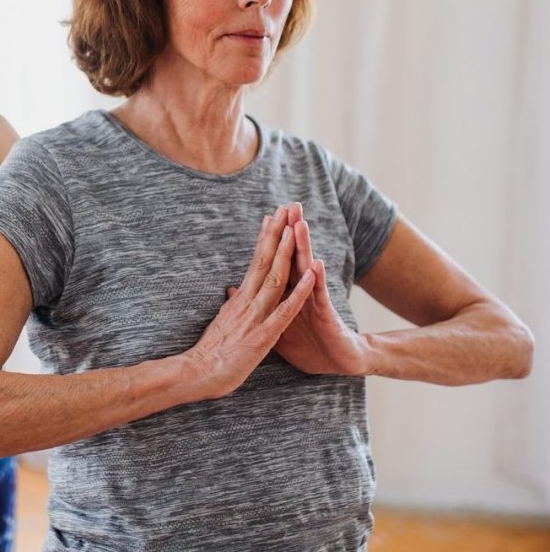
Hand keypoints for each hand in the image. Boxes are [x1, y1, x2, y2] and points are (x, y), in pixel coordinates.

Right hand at [182, 206, 315, 399]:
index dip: (264, 240)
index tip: (270, 219)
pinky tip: (311, 275)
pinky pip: (286, 309)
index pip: (254, 262)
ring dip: (286, 252)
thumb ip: (230, 307)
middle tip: (283, 209)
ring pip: (275, 277)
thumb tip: (231, 292)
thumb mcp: (220, 324)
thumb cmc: (209, 354)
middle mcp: (247, 300)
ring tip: (295, 229)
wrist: (195, 373)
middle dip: (275, 234)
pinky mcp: (263, 334)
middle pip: (264, 260)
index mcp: (239, 299)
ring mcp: (255, 316)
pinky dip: (300, 291)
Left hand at [268, 203, 370, 376]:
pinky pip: (319, 297)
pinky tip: (317, 265)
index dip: (272, 241)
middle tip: (288, 206)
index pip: (278, 262)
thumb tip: (231, 292)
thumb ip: (256, 307)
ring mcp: (314, 302)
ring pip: (307, 270)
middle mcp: (301, 292)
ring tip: (299, 223)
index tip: (267, 217)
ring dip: (303, 247)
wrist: (338, 365)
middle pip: (293, 257)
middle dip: (290, 231)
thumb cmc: (309, 346)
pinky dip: (317, 281)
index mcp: (287, 294)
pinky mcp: (325, 317)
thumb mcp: (273, 328)